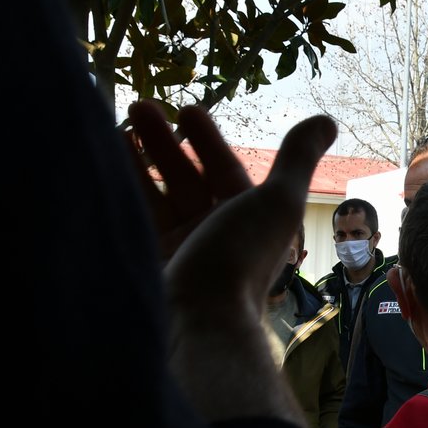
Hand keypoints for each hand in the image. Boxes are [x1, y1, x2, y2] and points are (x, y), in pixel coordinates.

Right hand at [128, 102, 338, 422]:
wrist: (198, 321)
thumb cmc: (239, 256)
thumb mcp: (276, 201)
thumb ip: (297, 160)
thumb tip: (326, 121)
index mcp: (247, 223)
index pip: (224, 172)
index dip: (207, 140)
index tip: (186, 110)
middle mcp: (214, 238)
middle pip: (186, 181)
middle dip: (164, 144)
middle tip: (139, 106)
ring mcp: (178, 254)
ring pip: (154, 199)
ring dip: (137, 163)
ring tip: (114, 128)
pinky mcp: (145, 266)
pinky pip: (132, 220)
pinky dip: (120, 192)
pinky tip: (102, 167)